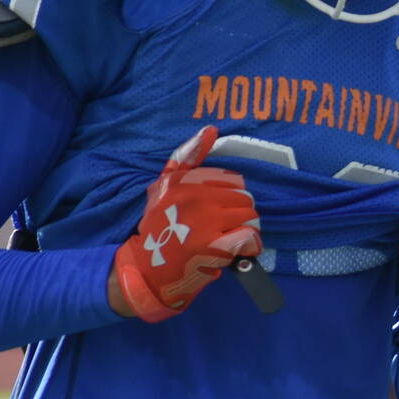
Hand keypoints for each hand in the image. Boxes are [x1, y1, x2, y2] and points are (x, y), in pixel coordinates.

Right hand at [111, 125, 262, 322]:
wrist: (147, 269)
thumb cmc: (158, 228)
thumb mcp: (163, 187)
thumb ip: (186, 157)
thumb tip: (211, 129)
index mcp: (185, 181)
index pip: (233, 181)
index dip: (231, 199)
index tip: (219, 212)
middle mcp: (195, 197)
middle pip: (245, 200)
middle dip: (240, 215)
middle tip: (226, 229)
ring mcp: (206, 222)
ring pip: (251, 217)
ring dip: (247, 230)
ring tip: (231, 239)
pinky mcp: (215, 246)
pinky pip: (250, 237)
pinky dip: (250, 245)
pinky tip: (239, 250)